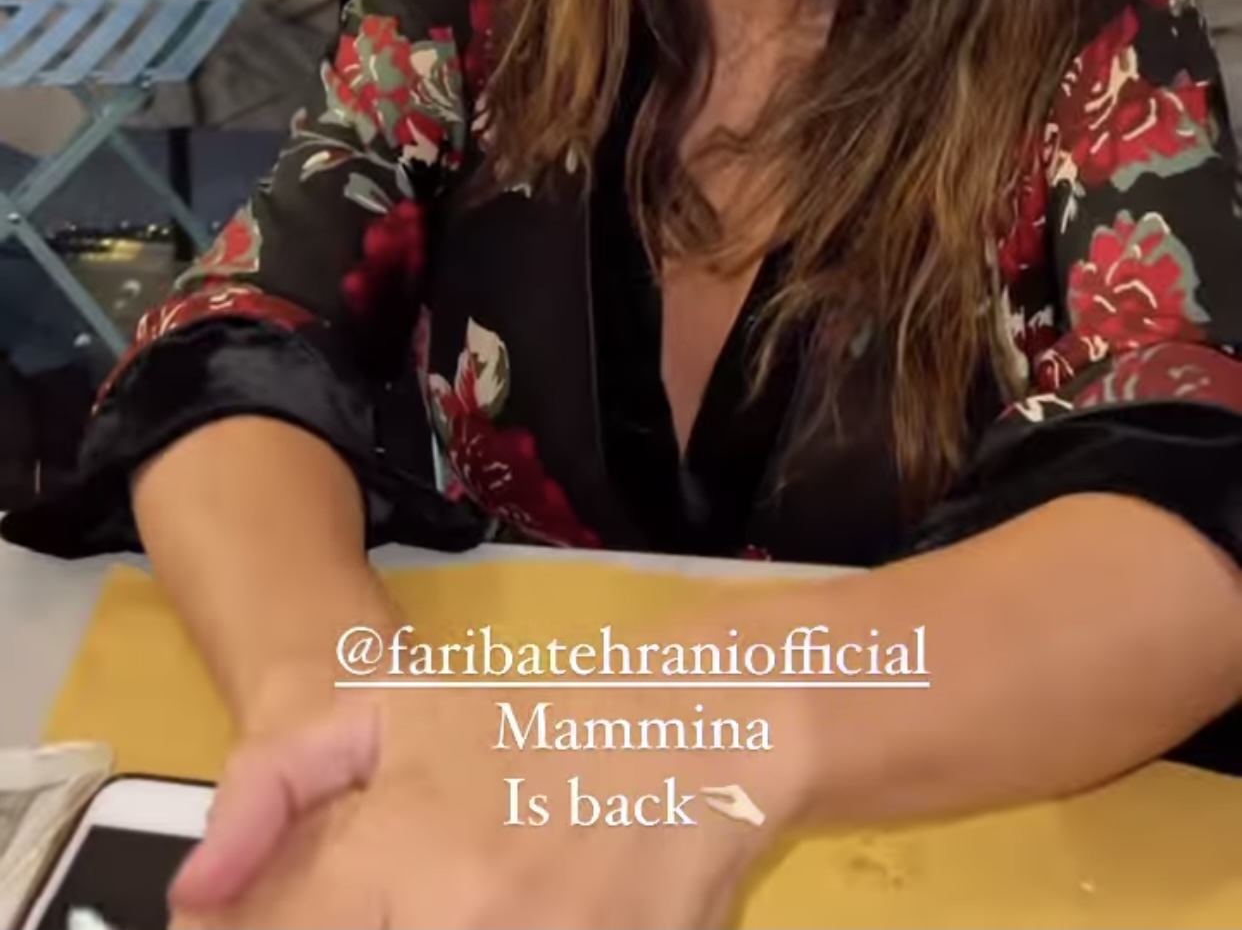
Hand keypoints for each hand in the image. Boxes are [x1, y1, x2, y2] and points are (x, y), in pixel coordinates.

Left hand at [169, 678, 775, 928]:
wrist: (699, 734)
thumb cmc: (533, 722)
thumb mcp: (396, 708)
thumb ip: (277, 781)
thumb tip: (193, 889)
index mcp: (401, 852)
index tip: (238, 925)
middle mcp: (459, 917)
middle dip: (337, 927)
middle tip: (373, 895)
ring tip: (440, 895)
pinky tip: (497, 917)